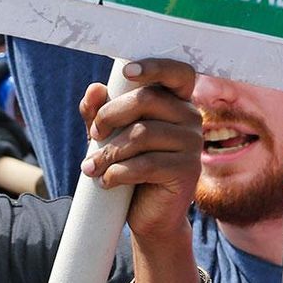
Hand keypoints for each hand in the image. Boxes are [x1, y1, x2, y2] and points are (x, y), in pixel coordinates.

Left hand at [79, 59, 201, 241]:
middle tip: (94, 135)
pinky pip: (147, 164)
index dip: (155, 66)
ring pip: (142, 134)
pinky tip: (105, 181)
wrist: (150, 216)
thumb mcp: (110, 137)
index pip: (177, 72)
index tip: (126, 72)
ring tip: (90, 167)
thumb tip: (95, 89)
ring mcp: (193, 144)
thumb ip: (100, 112)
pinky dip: (118, 172)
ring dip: (108, 151)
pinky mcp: (188, 171)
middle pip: (147, 99)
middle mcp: (190, 118)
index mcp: (176, 102)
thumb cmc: (130, 168)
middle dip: (111, 115)